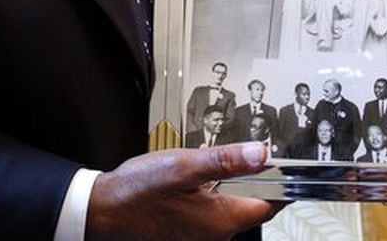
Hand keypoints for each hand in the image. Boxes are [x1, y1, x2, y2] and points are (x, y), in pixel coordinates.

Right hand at [86, 142, 278, 239]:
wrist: (104, 212)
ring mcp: (203, 239)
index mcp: (222, 220)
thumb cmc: (138, 191)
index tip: (282, 163)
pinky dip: (210, 197)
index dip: (279, 180)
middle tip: (235, 155)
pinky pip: (212, 216)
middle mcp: (217, 237)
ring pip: (230, 209)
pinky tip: (192, 183)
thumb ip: (226, 160)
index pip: (270, 203)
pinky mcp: (190, 236)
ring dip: (227, 187)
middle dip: (250, 180)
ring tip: (205, 167)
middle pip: (252, 206)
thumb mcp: (184, 165)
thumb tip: (261, 153)